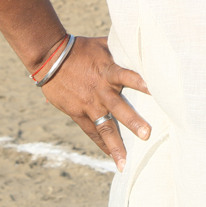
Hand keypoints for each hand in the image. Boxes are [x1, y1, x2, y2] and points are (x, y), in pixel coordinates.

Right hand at [40, 35, 149, 170]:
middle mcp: (100, 90)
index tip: (154, 90)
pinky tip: (112, 156)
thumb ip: (122, 48)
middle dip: (132, 121)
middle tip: (146, 135)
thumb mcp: (103, 44)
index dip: (140, 82)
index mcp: (108, 71)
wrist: (50, 57)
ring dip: (116, 145)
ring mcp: (89, 104)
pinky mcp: (77, 113)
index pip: (127, 76)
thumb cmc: (81, 48)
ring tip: (125, 163)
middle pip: (118, 107)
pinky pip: (92, 131)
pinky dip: (102, 144)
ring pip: (104, 126)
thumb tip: (142, 43)